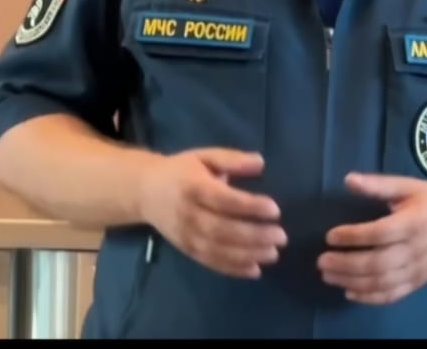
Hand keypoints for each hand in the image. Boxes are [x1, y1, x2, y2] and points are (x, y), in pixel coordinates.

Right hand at [137, 148, 285, 278]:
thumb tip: (261, 163)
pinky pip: (210, 262)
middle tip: (281, 236)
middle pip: (222, 229)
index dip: (250, 206)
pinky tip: (254, 270)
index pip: (224, 200)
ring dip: (248, 255)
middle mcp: (188, 213)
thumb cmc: (181, 171)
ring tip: (273, 254)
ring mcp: (185, 235)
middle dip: (254, 235)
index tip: (275, 210)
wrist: (145, 191)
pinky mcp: (186, 249)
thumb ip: (232, 160)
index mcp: (193, 186)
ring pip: (217, 250)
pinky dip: (233, 269)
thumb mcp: (204, 156)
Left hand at [318, 173, 426, 304]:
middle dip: (346, 264)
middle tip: (321, 260)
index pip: (379, 233)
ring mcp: (418, 270)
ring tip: (328, 275)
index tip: (330, 236)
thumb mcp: (409, 187)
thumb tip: (348, 180)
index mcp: (413, 223)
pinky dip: (370, 298)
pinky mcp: (419, 283)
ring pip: (382, 282)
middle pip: (377, 263)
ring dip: (352, 282)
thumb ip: (379, 185)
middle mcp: (415, 250)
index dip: (353, 236)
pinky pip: (393, 295)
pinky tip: (350, 293)